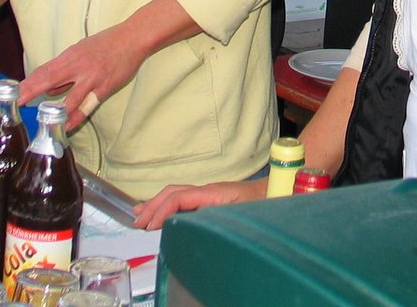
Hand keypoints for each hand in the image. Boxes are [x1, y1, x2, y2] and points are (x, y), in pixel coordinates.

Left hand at [17, 24, 149, 130]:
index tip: (13, 91)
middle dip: (31, 92)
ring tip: (40, 121)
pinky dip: (76, 117)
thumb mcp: (81, 50)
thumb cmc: (106, 43)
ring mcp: (91, 78)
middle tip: (16, 103)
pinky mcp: (104, 88)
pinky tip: (67, 126)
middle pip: (49, 80)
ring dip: (54, 111)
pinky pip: (87, 106)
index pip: (44, 70)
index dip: (28, 82)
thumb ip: (65, 68)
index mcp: (70, 56)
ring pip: (68, 98)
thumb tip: (49, 86)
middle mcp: (77, 66)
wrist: (132, 38)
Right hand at [133, 179, 266, 227]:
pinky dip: (167, 204)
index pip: (180, 197)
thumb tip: (197, 224)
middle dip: (153, 206)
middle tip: (137, 223)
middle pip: (173, 193)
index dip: (163, 210)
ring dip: (156, 204)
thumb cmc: (265, 203)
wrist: (279, 191)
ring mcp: (208, 193)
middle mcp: (208, 190)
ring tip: (138, 215)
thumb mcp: (244, 214)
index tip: (150, 226)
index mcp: (214, 192)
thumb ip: (222, 217)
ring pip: (176, 194)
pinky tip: (160, 213)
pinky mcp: (211, 198)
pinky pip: (183, 199)